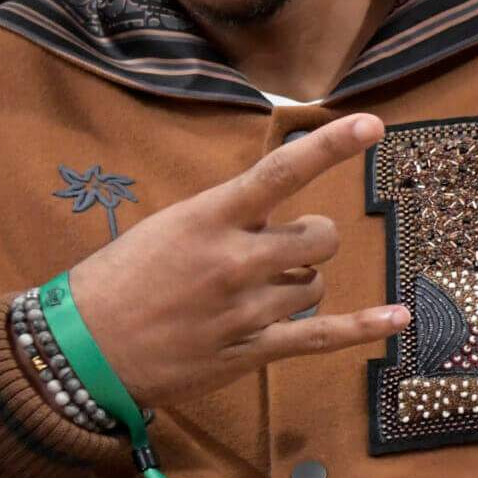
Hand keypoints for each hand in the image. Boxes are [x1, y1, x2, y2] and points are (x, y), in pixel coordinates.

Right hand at [63, 114, 409, 405]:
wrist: (80, 349)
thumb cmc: (122, 277)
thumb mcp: (170, 225)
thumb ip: (227, 215)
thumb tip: (276, 209)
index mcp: (211, 218)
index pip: (281, 172)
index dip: (330, 145)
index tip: (372, 124)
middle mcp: (235, 261)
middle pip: (319, 237)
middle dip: (311, 238)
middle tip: (283, 246)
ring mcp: (246, 310)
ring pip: (313, 286)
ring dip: (297, 284)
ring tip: (252, 293)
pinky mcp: (250, 353)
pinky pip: (320, 337)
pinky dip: (363, 327)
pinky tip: (398, 317)